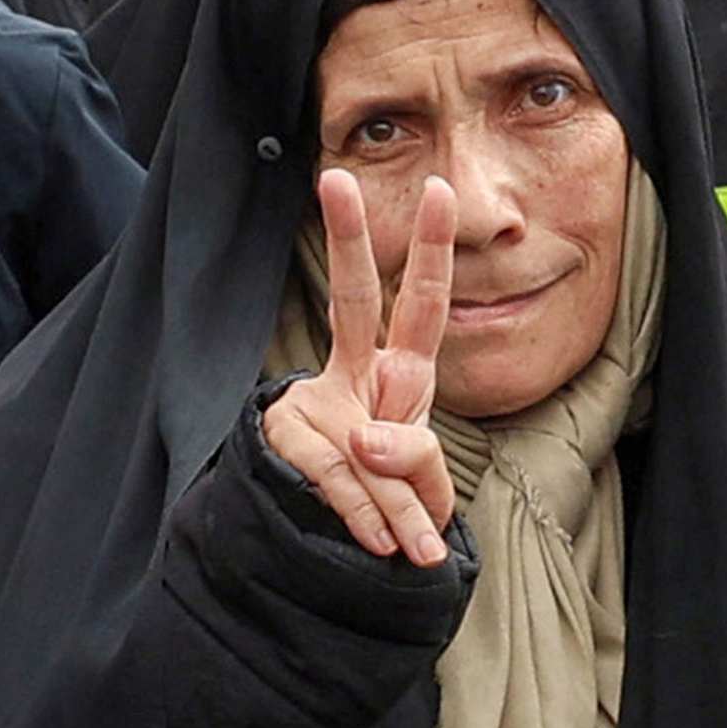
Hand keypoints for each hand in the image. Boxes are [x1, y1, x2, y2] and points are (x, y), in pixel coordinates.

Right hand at [259, 172, 457, 565]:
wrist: (338, 548)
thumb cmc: (395, 498)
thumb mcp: (424, 482)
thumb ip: (414, 463)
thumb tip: (364, 441)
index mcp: (401, 373)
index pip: (420, 304)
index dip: (432, 250)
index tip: (442, 189)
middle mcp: (354, 374)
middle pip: (350, 298)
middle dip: (346, 239)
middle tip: (337, 179)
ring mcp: (314, 404)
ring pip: (363, 440)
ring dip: (395, 505)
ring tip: (412, 547)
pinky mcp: (284, 440)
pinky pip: (339, 479)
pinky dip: (370, 519)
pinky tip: (382, 544)